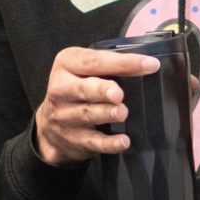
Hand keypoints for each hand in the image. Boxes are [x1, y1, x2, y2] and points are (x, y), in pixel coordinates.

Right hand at [32, 46, 160, 165]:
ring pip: (87, 114)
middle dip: (102, 90)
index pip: (94, 61)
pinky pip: (93, 142)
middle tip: (119, 94)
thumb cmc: (76, 89)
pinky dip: (109, 143)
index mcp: (67, 64)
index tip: (149, 64)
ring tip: (122, 113)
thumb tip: (143, 56)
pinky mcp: (74, 139)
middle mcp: (62, 89)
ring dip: (107, 114)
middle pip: (84, 89)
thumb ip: (110, 61)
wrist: (50, 128)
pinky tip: (123, 141)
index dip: (122, 62)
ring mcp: (66, 116)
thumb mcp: (84, 68)